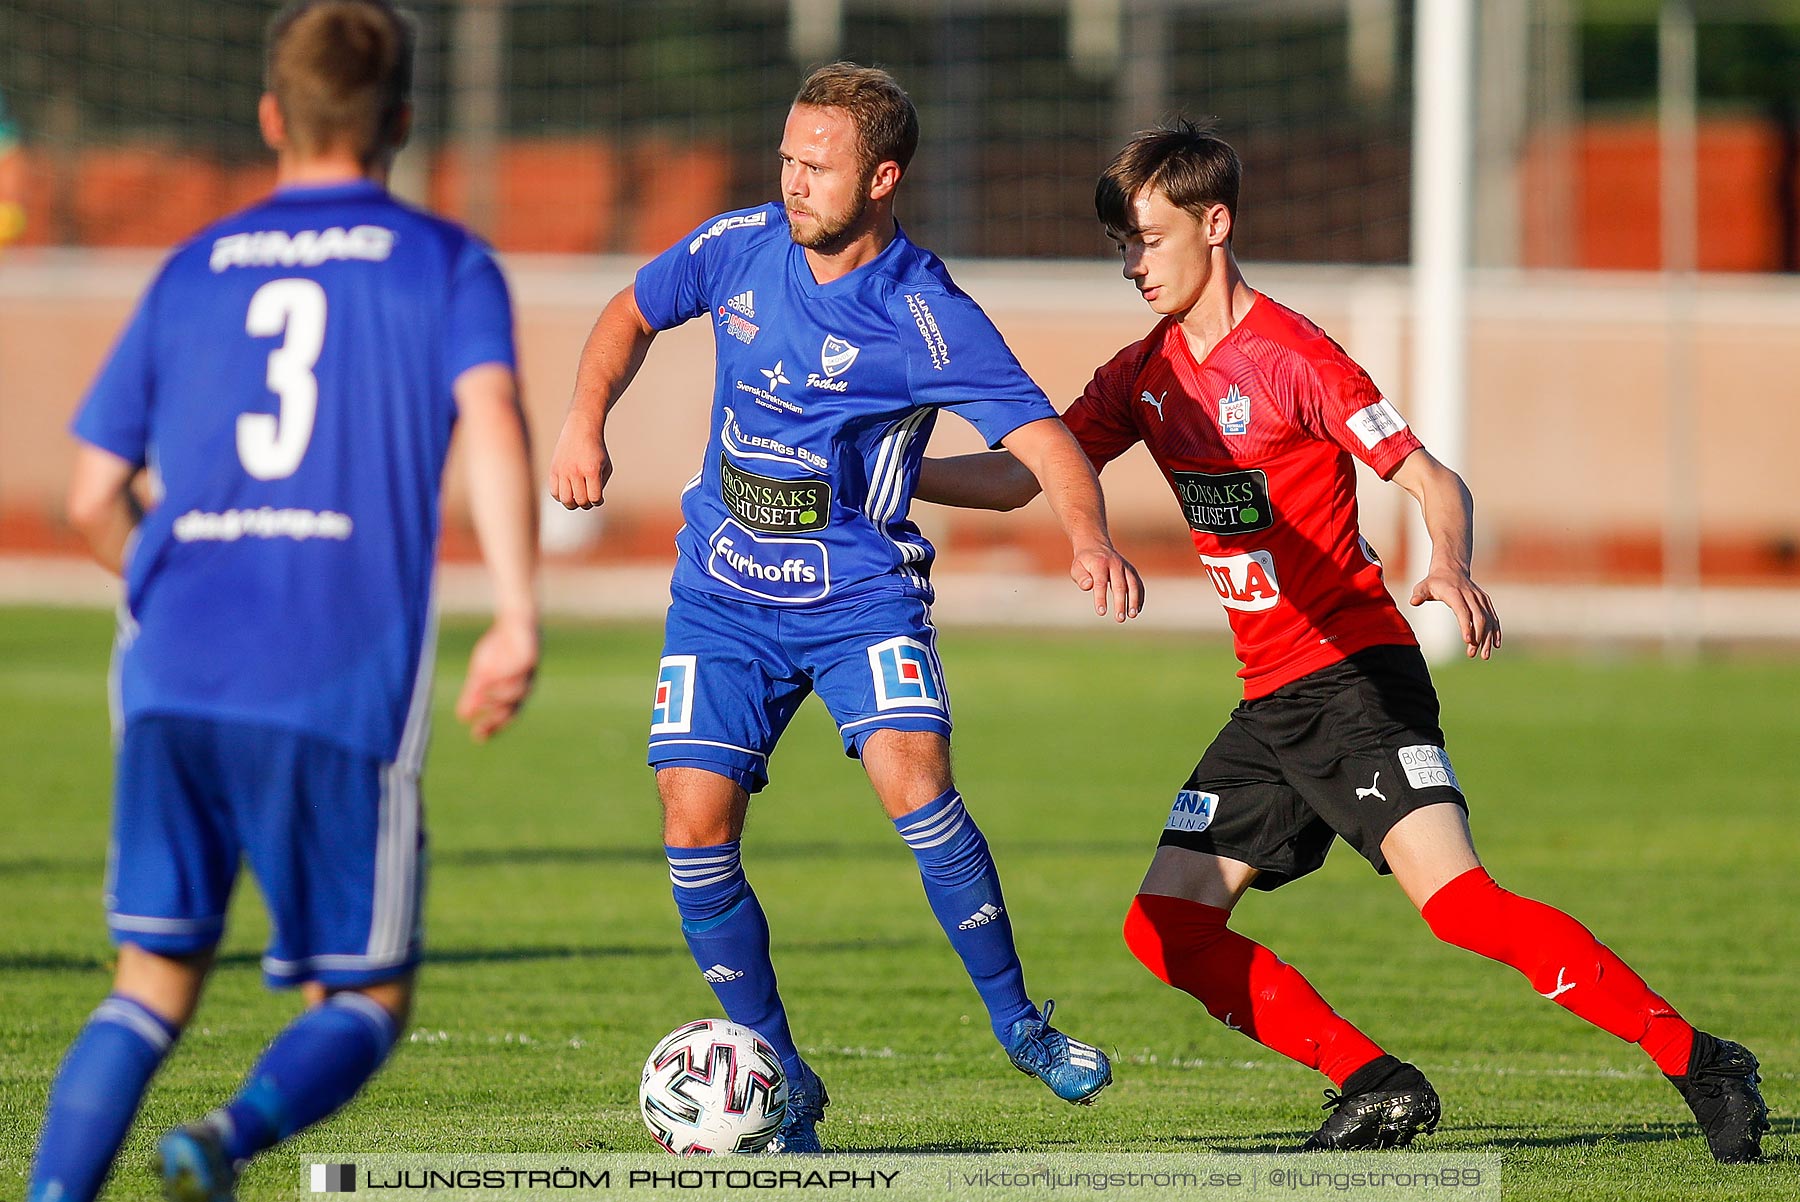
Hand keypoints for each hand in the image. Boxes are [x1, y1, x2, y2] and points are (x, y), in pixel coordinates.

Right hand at [455, 615, 538, 740]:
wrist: (513, 622)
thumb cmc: (500, 649)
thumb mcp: (482, 674)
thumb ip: (474, 694)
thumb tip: (463, 717)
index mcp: (514, 692)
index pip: (504, 716)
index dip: (492, 727)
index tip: (476, 737)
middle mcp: (525, 686)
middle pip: (513, 709)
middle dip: (496, 719)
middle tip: (480, 727)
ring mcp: (529, 672)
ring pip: (518, 692)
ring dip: (498, 699)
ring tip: (480, 701)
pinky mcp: (531, 657)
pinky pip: (518, 671)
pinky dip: (503, 678)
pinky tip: (489, 681)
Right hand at [547, 412, 610, 509]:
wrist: (581, 428)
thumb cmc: (597, 450)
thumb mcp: (606, 466)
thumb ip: (601, 485)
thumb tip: (592, 502)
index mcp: (591, 470)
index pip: (594, 498)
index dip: (598, 502)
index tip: (599, 498)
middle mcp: (575, 471)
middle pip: (580, 501)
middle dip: (587, 504)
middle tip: (589, 498)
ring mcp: (562, 470)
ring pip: (565, 500)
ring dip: (573, 504)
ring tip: (577, 497)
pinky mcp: (553, 469)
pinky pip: (554, 492)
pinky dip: (561, 496)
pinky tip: (568, 491)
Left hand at [1071, 542, 1144, 621]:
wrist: (1096, 546)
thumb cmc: (1084, 562)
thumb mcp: (1077, 567)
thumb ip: (1081, 577)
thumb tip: (1088, 586)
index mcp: (1100, 564)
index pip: (1101, 583)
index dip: (1101, 598)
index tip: (1101, 612)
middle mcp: (1115, 564)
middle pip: (1119, 585)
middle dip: (1120, 603)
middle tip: (1119, 619)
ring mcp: (1125, 567)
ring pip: (1132, 584)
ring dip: (1134, 600)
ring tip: (1132, 615)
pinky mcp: (1131, 571)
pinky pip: (1138, 584)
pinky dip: (1140, 597)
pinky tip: (1137, 610)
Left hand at [1410, 569, 1500, 658]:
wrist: (1451, 569)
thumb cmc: (1434, 582)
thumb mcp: (1423, 586)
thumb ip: (1419, 594)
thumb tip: (1413, 601)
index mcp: (1455, 593)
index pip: (1463, 611)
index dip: (1466, 625)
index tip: (1468, 641)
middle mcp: (1471, 595)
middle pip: (1479, 617)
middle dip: (1478, 637)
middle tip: (1473, 654)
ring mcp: (1480, 598)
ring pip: (1488, 619)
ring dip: (1488, 638)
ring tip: (1484, 655)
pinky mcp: (1486, 602)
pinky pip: (1493, 617)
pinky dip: (1496, 631)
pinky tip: (1496, 645)